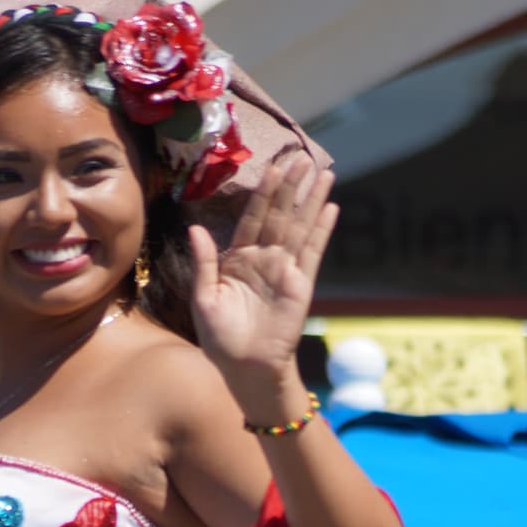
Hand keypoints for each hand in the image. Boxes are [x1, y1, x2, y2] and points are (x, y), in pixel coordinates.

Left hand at [187, 150, 337, 408]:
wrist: (245, 368)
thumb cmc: (221, 339)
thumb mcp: (204, 299)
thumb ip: (204, 263)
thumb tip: (195, 229)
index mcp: (238, 260)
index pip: (253, 218)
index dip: (263, 193)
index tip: (272, 167)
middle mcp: (263, 260)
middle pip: (279, 215)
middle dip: (289, 186)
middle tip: (300, 157)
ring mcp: (284, 270)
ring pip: (299, 227)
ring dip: (311, 200)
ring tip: (323, 172)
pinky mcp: (300, 284)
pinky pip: (312, 253)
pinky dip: (321, 230)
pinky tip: (330, 208)